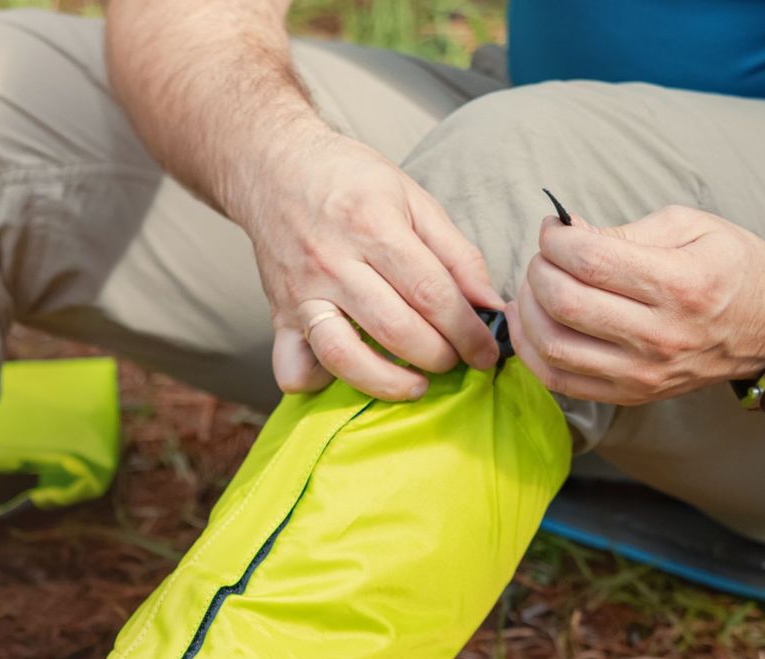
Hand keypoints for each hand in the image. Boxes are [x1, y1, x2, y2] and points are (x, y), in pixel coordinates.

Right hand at [231, 126, 502, 400]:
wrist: (274, 168)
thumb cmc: (350, 180)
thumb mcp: (413, 197)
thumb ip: (456, 252)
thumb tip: (490, 304)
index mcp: (373, 226)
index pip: (431, 293)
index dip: (467, 329)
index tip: (486, 350)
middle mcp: (333, 263)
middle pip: (396, 329)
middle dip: (439, 356)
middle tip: (458, 360)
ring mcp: (301, 293)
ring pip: (344, 356)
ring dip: (388, 382)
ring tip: (416, 385)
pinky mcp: (278, 315)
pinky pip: (292, 368)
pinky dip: (319, 383)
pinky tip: (348, 372)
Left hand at [506, 204, 764, 405]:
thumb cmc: (732, 268)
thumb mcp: (691, 227)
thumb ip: (624, 232)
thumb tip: (567, 236)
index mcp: (680, 283)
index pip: (590, 261)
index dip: (556, 240)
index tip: (554, 230)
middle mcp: (661, 334)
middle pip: (564, 303)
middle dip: (538, 271)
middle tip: (544, 258)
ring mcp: (644, 372)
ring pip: (553, 346)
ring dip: (527, 312)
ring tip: (535, 288)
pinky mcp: (631, 394)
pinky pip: (560, 381)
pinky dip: (533, 352)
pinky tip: (534, 325)